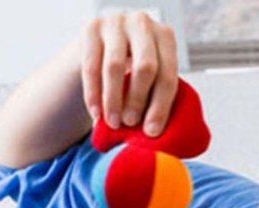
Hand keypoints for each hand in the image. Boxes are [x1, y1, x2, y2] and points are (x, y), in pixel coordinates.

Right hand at [80, 11, 178, 135]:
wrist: (106, 44)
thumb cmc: (134, 68)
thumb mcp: (151, 76)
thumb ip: (155, 94)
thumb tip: (152, 134)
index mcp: (165, 37)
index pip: (167, 74)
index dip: (160, 105)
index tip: (151, 131)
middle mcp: (142, 24)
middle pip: (144, 66)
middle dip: (137, 100)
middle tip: (130, 123)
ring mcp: (116, 23)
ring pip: (114, 67)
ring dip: (113, 101)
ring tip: (113, 123)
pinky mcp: (91, 29)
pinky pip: (91, 67)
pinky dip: (93, 95)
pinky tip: (96, 114)